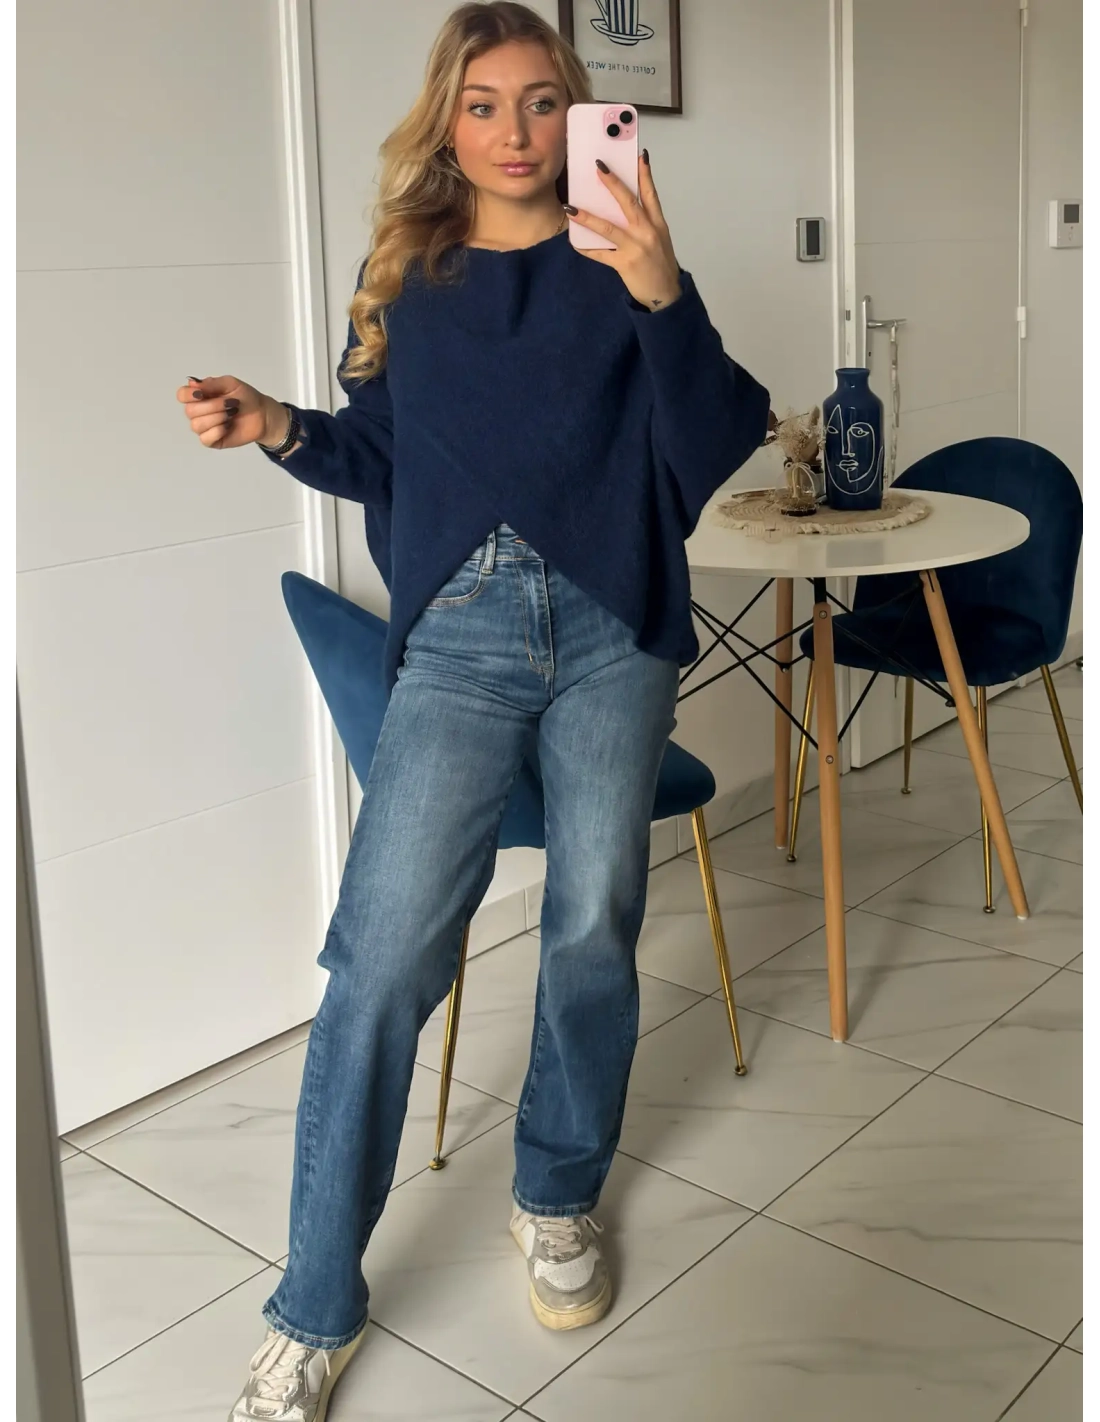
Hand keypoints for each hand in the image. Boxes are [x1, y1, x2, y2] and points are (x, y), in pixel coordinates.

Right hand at [175, 375, 286, 449]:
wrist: (262, 414)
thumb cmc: (246, 397)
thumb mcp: (230, 383)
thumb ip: (211, 383)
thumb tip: (192, 383)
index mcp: (199, 396)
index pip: (182, 395)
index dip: (188, 395)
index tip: (202, 394)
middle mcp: (198, 412)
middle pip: (190, 411)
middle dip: (212, 406)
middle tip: (231, 403)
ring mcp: (204, 427)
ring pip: (196, 425)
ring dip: (217, 418)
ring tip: (232, 414)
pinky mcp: (212, 441)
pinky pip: (205, 438)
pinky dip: (218, 431)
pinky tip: (228, 426)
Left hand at [566, 152, 681, 310]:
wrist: (666, 294)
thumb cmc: (661, 265)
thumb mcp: (659, 239)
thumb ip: (646, 222)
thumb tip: (625, 207)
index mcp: (658, 223)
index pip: (651, 194)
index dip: (645, 174)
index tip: (639, 155)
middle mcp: (647, 232)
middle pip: (628, 202)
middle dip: (613, 183)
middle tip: (599, 167)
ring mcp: (635, 248)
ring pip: (608, 227)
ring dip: (588, 217)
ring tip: (571, 207)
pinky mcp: (624, 264)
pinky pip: (601, 254)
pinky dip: (587, 249)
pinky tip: (574, 242)